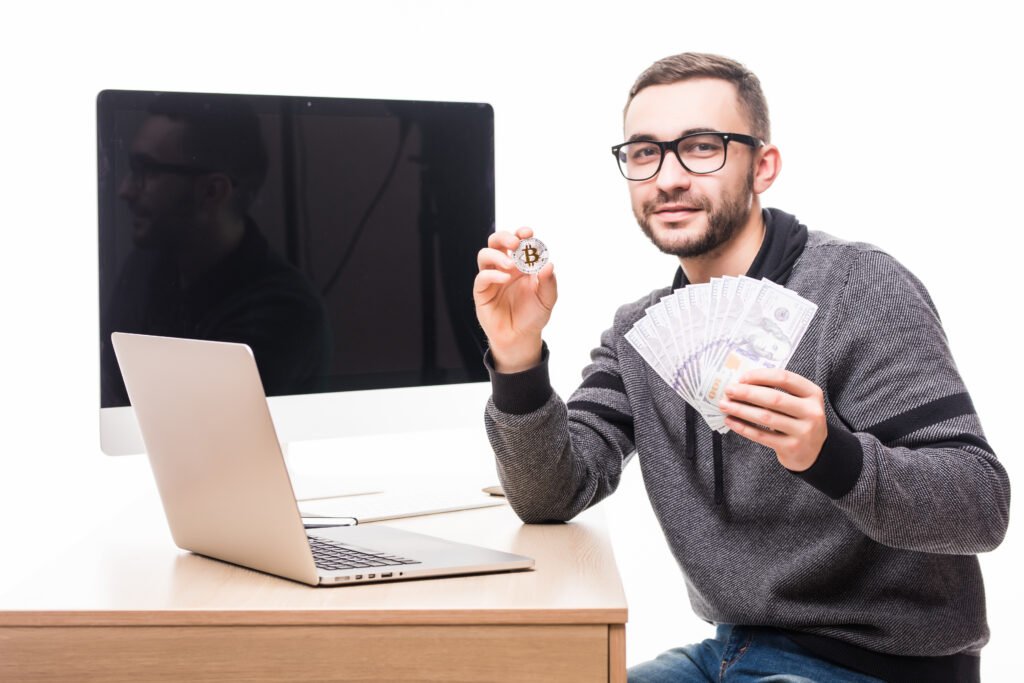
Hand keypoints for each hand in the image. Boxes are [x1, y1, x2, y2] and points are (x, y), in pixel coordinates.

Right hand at [474, 227, 556, 372]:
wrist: (521, 337)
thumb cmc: (533, 315)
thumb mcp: (547, 299)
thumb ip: (548, 282)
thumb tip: (548, 264)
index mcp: (521, 264)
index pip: (517, 241)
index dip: (521, 233)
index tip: (528, 233)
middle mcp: (504, 267)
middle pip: (496, 242)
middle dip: (504, 237)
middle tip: (516, 242)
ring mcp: (492, 278)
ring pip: (484, 255)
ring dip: (497, 255)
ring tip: (511, 264)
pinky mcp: (482, 292)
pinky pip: (482, 277)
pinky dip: (492, 274)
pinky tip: (505, 278)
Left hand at [717, 369, 826, 471]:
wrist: (814, 452)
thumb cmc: (799, 420)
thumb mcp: (799, 402)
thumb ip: (778, 391)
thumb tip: (742, 383)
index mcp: (813, 394)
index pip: (785, 378)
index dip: (760, 376)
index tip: (741, 378)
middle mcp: (811, 411)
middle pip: (774, 398)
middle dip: (747, 393)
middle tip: (728, 391)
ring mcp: (803, 431)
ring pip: (766, 417)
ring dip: (741, 410)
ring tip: (725, 405)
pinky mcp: (791, 447)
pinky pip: (761, 436)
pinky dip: (743, 427)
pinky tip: (731, 421)